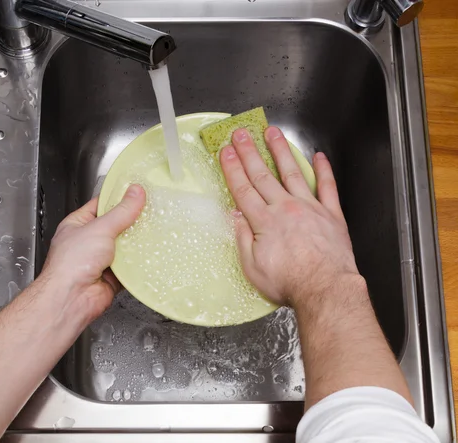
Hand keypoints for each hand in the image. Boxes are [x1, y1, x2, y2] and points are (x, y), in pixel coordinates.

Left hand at [40, 184, 145, 321]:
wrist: (71, 299)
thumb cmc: (71, 264)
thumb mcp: (99, 228)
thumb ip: (121, 212)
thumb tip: (135, 193)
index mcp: (78, 225)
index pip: (100, 205)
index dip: (117, 198)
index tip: (135, 192)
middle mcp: (88, 242)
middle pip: (115, 226)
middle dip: (130, 221)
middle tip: (148, 211)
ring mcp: (100, 260)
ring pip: (124, 246)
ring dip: (135, 243)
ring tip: (151, 231)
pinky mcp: (112, 276)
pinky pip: (130, 266)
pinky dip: (138, 262)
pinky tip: (148, 254)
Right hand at [219, 126, 361, 306]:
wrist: (325, 289)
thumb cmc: (288, 282)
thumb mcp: (252, 267)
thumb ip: (242, 238)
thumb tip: (235, 217)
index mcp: (264, 221)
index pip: (243, 189)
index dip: (232, 168)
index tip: (225, 152)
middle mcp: (285, 208)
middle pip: (263, 175)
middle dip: (249, 152)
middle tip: (241, 134)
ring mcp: (310, 208)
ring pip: (292, 172)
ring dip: (281, 151)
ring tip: (273, 132)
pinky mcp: (331, 215)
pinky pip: (327, 187)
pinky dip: (324, 170)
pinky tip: (319, 156)